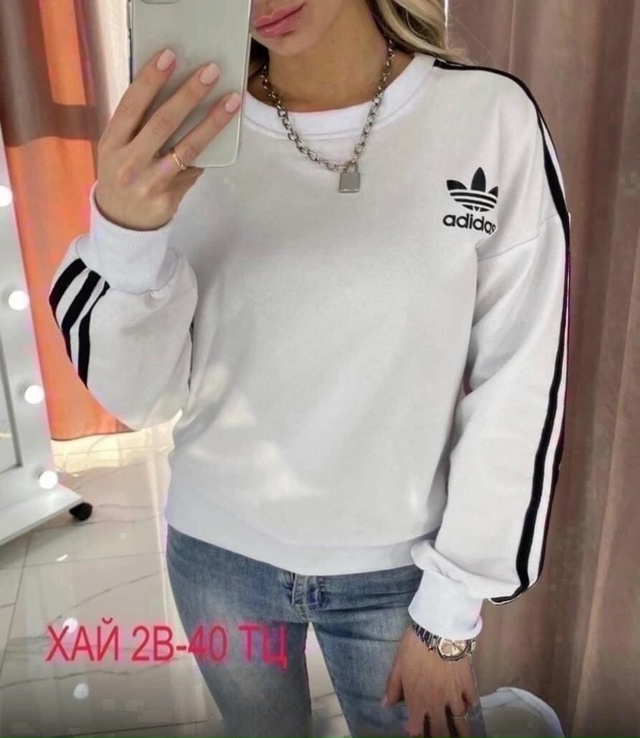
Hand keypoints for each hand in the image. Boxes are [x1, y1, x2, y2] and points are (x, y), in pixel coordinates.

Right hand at [96, 48, 241, 230]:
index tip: (170, 55)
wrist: (121, 223)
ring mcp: (150, 182)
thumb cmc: (122, 174)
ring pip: (187, 148)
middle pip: (163, 122)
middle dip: (189, 94)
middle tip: (211, 71)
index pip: (131, 104)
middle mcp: (128, 162)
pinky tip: (224, 134)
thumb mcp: (116, 148)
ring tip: (232, 100)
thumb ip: (136, 124)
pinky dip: (208, 152)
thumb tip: (173, 88)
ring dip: (212, 122)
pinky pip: (194, 169)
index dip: (151, 79)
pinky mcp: (168, 198)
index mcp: (111, 142)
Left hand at [382, 626, 479, 737]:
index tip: (417, 735)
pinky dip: (470, 706)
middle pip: (440, 731)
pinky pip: (472, 701)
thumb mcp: (398, 665)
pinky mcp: (468, 684)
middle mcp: (436, 704)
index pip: (416, 729)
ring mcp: (454, 696)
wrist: (439, 631)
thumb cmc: (414, 647)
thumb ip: (393, 687)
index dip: (416, 736)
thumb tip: (385, 704)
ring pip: (460, 722)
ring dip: (462, 733)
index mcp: (417, 701)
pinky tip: (469, 707)